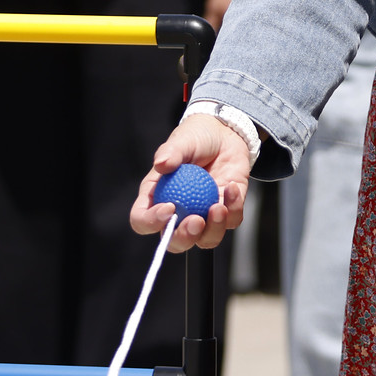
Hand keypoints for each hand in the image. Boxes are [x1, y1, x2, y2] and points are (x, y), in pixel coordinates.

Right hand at [130, 113, 251, 252]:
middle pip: (174, 242)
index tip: (169, 208)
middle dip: (184, 238)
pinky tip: (232, 187)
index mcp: (157, 197)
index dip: (151, 222)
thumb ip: (171, 152)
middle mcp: (178, 213)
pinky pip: (231, 220)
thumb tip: (161, 164)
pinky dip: (233, 208)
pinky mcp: (227, 211)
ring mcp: (203, 215)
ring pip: (205, 240)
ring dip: (213, 229)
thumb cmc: (196, 138)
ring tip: (219, 206)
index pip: (143, 220)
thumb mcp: (182, 140)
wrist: (225, 134)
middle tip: (196, 221)